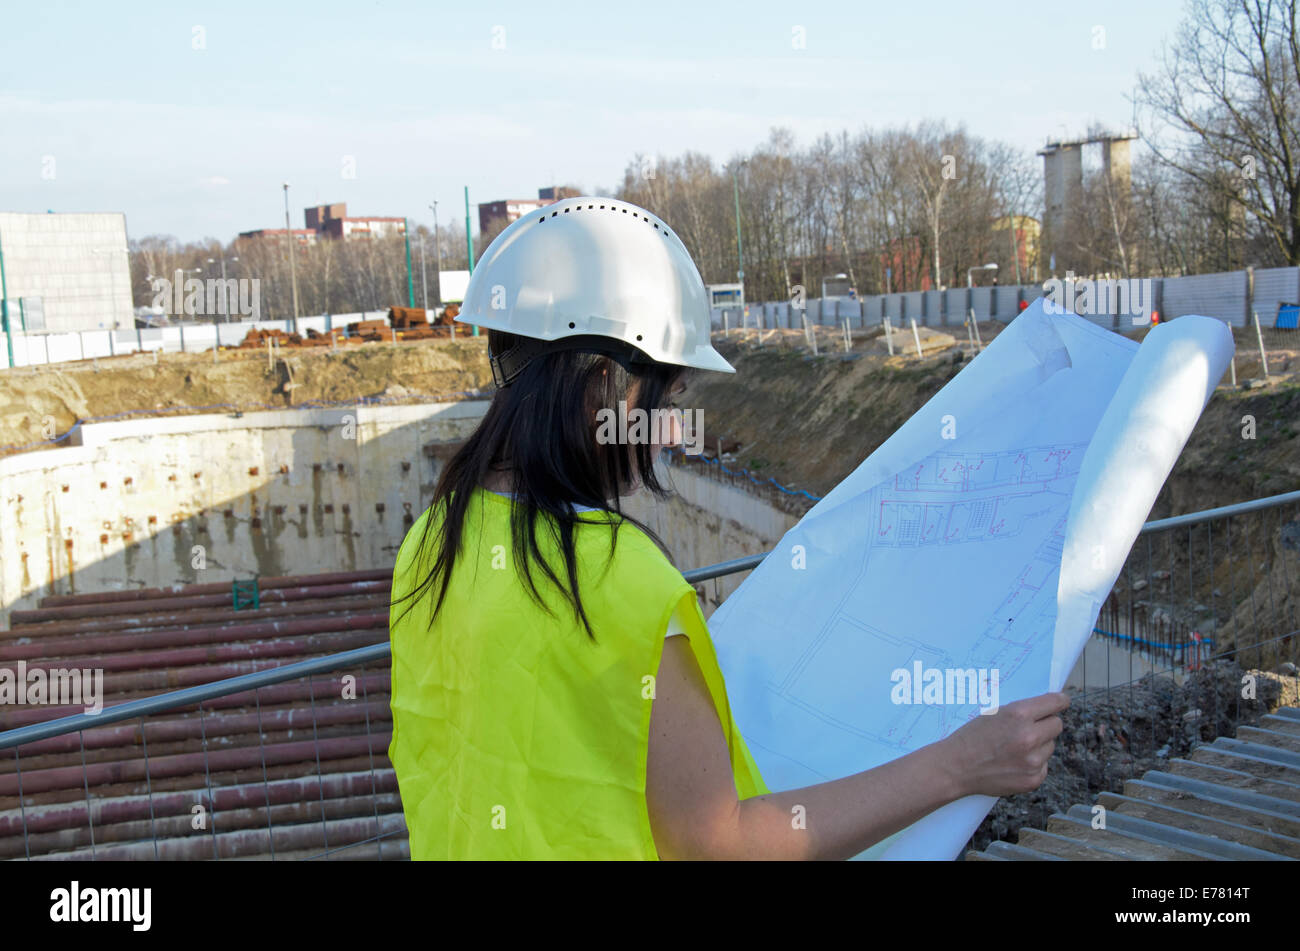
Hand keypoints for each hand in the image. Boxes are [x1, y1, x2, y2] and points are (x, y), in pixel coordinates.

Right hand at [941, 691, 1068, 797]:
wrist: (956, 767)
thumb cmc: (971, 737)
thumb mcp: (994, 714)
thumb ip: (1022, 712)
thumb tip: (1048, 709)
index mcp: (1018, 714)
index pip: (1055, 703)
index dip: (1060, 701)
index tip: (1062, 701)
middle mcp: (1029, 736)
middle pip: (1057, 725)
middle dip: (1046, 724)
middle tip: (1031, 728)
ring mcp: (1033, 760)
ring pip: (1050, 746)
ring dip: (1039, 745)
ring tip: (1015, 749)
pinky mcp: (1033, 779)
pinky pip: (1044, 765)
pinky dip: (1033, 763)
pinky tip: (1014, 763)